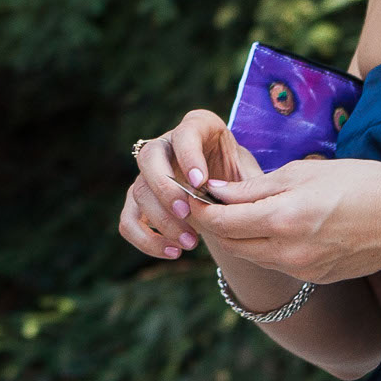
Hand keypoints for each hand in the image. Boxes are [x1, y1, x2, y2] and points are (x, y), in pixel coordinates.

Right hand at [120, 110, 245, 261]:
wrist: (230, 196)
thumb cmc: (243, 180)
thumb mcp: (252, 176)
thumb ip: (248, 185)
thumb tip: (241, 202)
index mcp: (198, 128)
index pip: (185, 133)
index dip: (189, 156)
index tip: (200, 182)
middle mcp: (166, 145)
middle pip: (149, 157)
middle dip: (165, 187)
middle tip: (186, 212)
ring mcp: (149, 174)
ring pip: (139, 191)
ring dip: (162, 220)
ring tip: (190, 243)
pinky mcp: (139, 201)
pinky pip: (128, 220)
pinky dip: (146, 240)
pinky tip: (173, 252)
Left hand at [193, 156, 380, 285]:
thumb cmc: (361, 183)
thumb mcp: (304, 173)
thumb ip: (255, 187)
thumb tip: (216, 191)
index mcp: (282, 220)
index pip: (221, 221)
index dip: (200, 207)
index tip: (189, 192)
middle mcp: (287, 252)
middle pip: (230, 242)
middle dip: (213, 223)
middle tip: (203, 201)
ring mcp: (301, 270)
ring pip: (251, 255)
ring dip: (237, 236)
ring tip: (233, 211)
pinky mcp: (314, 278)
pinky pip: (276, 263)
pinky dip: (263, 245)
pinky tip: (269, 226)